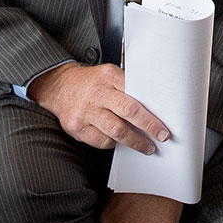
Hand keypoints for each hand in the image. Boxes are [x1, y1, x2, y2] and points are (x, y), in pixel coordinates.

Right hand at [27, 62, 169, 154]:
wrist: (59, 86)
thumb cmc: (90, 83)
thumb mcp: (109, 75)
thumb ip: (127, 88)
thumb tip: (152, 108)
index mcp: (108, 76)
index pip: (135, 94)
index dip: (151, 112)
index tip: (163, 124)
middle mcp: (96, 93)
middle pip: (128, 111)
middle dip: (149, 127)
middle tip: (161, 136)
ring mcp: (85, 111)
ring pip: (116, 131)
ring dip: (135, 141)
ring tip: (146, 146)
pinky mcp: (77, 127)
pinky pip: (101, 141)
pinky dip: (114, 143)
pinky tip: (120, 142)